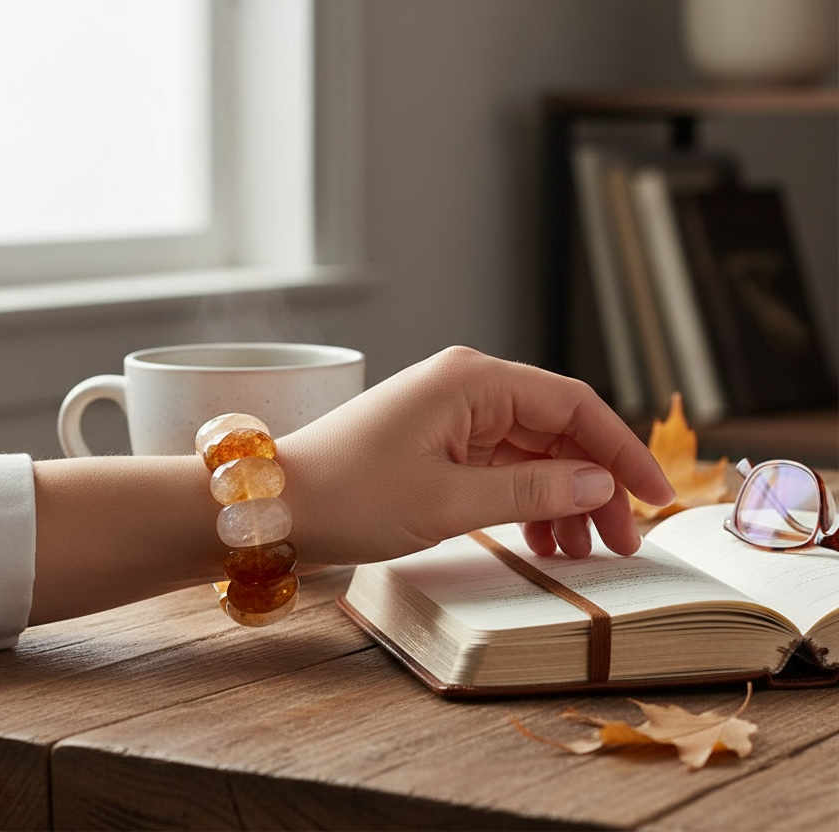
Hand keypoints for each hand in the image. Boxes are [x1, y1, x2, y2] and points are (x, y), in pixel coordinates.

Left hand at [280, 346, 674, 563]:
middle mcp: (466, 387)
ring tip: (579, 553)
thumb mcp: (449, 500)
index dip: (622, 451)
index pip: (573, 404)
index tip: (657, 499)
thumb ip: (532, 489)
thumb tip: (600, 482)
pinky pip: (501, 466)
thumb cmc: (352, 495)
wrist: (277, 507)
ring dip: (562, 498)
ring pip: (533, 451)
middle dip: (594, 485)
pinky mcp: (438, 443)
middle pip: (557, 429)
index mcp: (472, 380)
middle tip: (620, 544)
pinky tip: (542, 539)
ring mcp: (452, 415)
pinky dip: (527, 500)